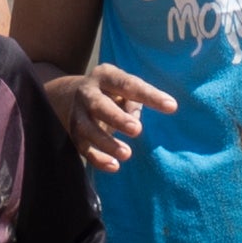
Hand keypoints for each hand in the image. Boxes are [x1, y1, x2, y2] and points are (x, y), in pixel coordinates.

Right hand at [50, 63, 175, 172]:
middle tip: (137, 130)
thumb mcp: (124, 88)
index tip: (172, 107)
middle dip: (117, 118)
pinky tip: (114, 166)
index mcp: (105, 76)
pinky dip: (97, 158)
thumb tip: (134, 122)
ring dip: (106, 142)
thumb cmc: (113, 92)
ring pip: (87, 128)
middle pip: (99, 105)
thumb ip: (133, 102)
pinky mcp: (73, 133)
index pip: (128, 84)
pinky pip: (83, 147)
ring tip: (127, 153)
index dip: (149, 95)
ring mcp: (77, 113)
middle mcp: (87, 93)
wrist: (69, 94)